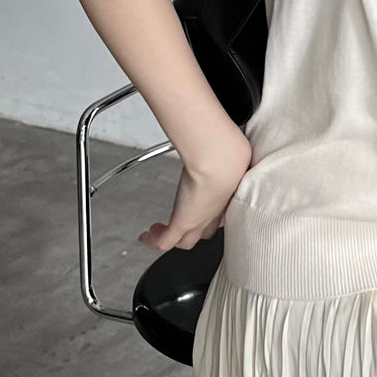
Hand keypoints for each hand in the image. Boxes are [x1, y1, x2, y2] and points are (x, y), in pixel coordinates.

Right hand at [138, 131, 251, 251]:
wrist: (221, 160)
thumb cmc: (229, 152)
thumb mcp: (231, 150)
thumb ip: (227, 148)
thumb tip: (228, 135)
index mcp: (225, 196)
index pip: (217, 215)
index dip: (210, 216)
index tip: (204, 211)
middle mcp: (212, 211)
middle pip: (202, 232)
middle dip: (192, 231)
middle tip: (179, 227)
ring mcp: (197, 219)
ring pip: (184, 239)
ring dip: (170, 237)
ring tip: (157, 231)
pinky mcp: (183, 221)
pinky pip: (166, 240)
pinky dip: (155, 241)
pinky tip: (146, 237)